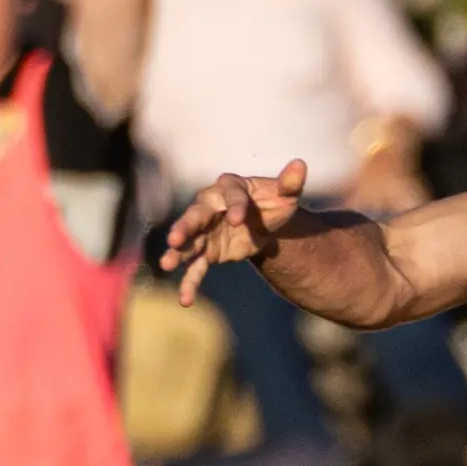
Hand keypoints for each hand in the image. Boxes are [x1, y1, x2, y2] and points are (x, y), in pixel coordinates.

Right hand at [158, 161, 307, 297]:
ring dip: (178, 253)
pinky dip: (190, 282)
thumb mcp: (285, 194)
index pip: (231, 196)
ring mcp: (205, 231)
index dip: (235, 207)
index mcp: (230, 187)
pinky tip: (185, 299)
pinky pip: (196, 267)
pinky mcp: (208, 252)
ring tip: (166, 265)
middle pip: (195, 216)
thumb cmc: (271, 202)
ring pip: (189, 242)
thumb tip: (300, 165)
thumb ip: (290, 183)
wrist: (262, 224)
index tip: (239, 220)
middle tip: (175, 238)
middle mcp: (210, 206)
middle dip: (185, 227)